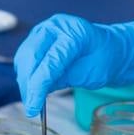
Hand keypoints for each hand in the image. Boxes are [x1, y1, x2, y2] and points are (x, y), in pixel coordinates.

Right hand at [13, 15, 133, 116]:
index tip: (33, 108)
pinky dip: (25, 74)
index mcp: (74, 33)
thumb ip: (64, 78)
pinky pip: (24, 57)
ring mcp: (45, 30)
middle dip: (28, 85)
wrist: (109, 49)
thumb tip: (38, 90)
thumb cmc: (105, 59)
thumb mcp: (91, 74)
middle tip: (31, 107)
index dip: (37, 86)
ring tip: (33, 100)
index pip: (49, 62)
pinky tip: (32, 88)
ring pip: (24, 57)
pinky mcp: (38, 37)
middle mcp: (55, 26)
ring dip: (24, 81)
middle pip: (30, 56)